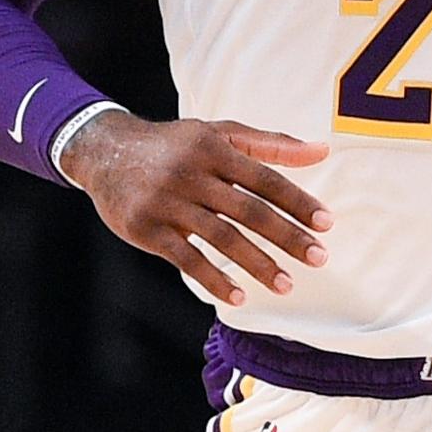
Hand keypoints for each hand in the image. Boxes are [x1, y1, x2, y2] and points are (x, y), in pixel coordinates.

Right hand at [63, 109, 331, 309]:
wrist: (104, 151)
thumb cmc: (175, 145)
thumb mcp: (219, 133)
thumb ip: (271, 144)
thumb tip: (323, 151)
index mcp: (214, 148)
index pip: (265, 179)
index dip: (298, 201)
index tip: (327, 224)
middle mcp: (191, 174)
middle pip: (248, 210)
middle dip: (287, 236)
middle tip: (320, 258)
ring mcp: (167, 202)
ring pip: (221, 238)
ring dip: (257, 264)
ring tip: (287, 285)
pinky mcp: (147, 229)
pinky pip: (186, 259)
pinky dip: (214, 280)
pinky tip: (239, 297)